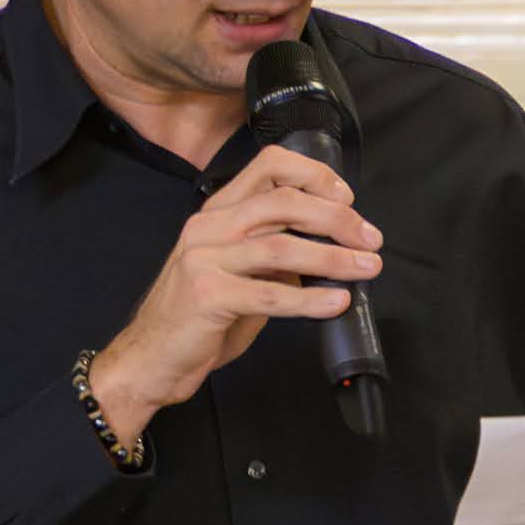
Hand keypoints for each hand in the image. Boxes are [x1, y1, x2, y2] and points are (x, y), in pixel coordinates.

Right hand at [89, 150, 383, 441]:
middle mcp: (209, 227)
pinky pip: (270, 293)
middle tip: (371, 239)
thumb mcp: (240, 276)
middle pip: (283, 202)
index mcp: (218, 212)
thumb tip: (324, 251)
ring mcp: (205, 258)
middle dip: (336, 218)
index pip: (268, 166)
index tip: (347, 197)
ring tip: (367, 268)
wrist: (153, 358)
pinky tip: (337, 302)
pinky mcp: (208, 296)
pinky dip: (310, 298)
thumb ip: (273, 258)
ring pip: (281, 245)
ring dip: (333, 256)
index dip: (313, 175)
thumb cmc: (199, 319)